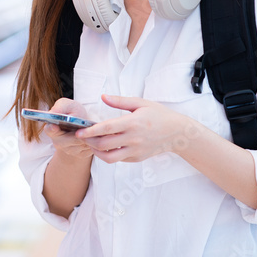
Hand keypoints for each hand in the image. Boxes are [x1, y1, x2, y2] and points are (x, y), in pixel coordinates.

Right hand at [42, 98, 93, 160]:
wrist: (82, 123)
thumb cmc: (73, 112)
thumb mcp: (67, 105)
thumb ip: (60, 107)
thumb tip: (53, 112)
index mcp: (52, 129)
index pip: (49, 130)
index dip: (52, 129)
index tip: (54, 126)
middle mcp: (58, 142)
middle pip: (70, 140)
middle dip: (80, 133)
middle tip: (86, 126)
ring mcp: (69, 150)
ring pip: (82, 144)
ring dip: (88, 136)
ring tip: (91, 128)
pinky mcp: (80, 155)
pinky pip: (90, 149)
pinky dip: (94, 141)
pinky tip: (94, 134)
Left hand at [75, 94, 195, 162]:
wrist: (177, 133)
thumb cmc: (158, 115)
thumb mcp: (141, 103)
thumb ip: (120, 101)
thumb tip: (103, 97)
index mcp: (133, 123)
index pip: (107, 128)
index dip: (91, 131)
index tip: (79, 131)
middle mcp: (133, 139)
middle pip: (104, 145)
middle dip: (89, 142)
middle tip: (82, 136)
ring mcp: (135, 151)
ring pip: (109, 158)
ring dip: (96, 152)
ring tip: (92, 144)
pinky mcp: (137, 158)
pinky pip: (119, 159)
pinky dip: (109, 154)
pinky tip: (106, 146)